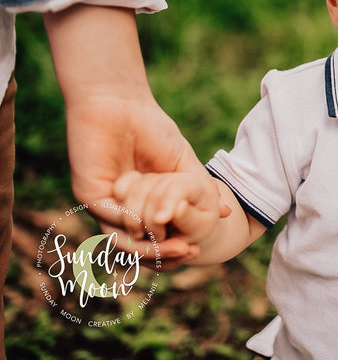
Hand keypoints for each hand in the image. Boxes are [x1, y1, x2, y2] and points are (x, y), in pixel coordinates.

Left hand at [42, 5, 226, 260]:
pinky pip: (111, 219)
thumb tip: (224, 213)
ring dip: (150, 244)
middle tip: (190, 251)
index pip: (159, 237)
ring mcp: (107, 204)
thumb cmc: (154, 130)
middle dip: (165, 254)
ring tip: (175, 241)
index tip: (198, 250)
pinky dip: (133, 221)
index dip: (177, 249)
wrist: (120, 106)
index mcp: (147, 205)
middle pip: (141, 246)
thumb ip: (200, 190)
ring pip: (125, 239)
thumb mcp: (184, 164)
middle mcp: (125, 210)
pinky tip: (152, 217)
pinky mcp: (90, 195)